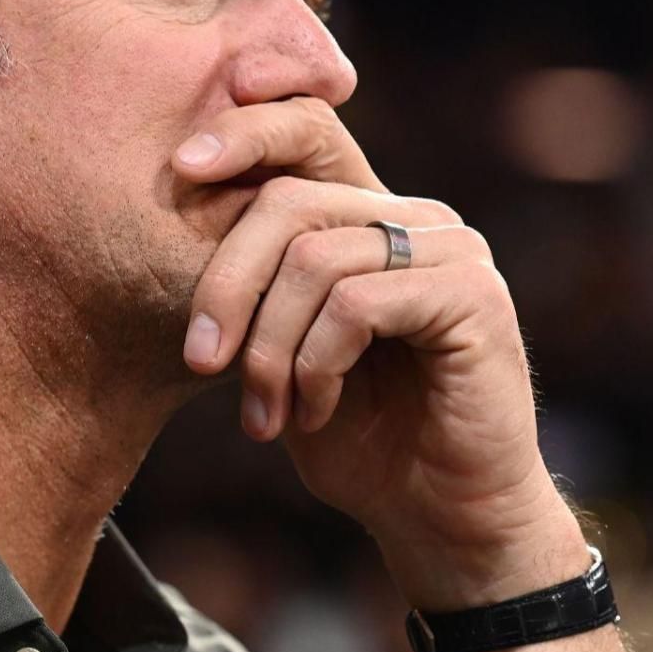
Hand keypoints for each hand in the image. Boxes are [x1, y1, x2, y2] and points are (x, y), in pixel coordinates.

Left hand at [175, 98, 581, 603]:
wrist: (441, 520)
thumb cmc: (360, 440)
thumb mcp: (282, 355)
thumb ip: (256, 289)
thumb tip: (178, 215)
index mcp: (370, 217)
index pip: (307, 131)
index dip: (245, 131)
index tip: (181, 167)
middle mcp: (415, 218)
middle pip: (289, 199)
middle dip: (225, 283)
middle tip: (200, 361)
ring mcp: (451, 250)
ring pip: (315, 258)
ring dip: (269, 348)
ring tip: (265, 413)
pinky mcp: (473, 296)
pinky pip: (357, 303)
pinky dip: (315, 364)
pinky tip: (314, 410)